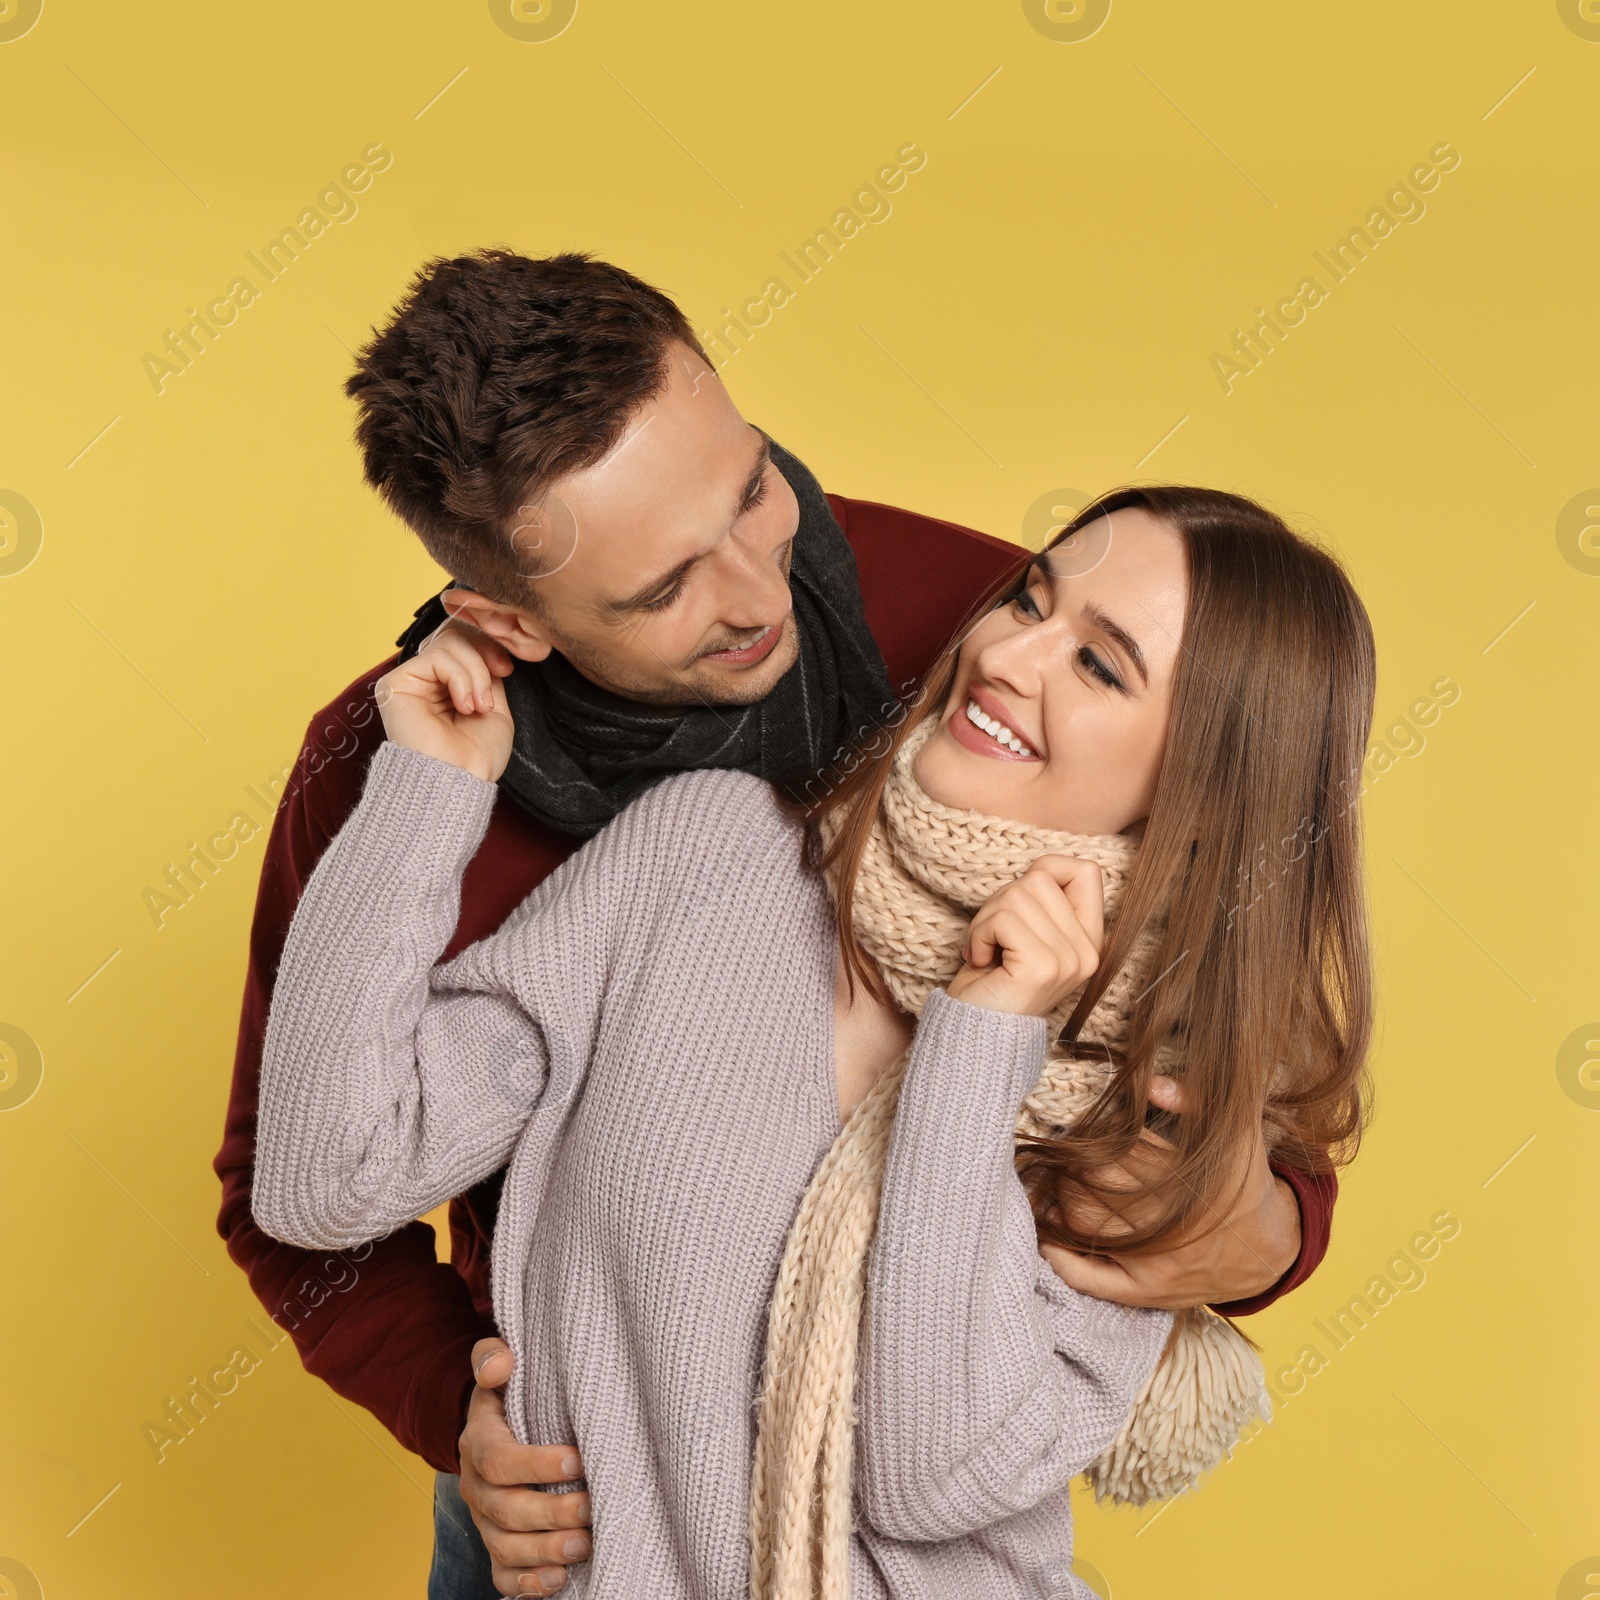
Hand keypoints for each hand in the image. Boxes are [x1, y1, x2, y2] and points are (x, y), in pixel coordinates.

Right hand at [376, 615, 515, 781]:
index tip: (507, 668)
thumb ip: (487, 674)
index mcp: (444, 686)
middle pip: (455, 636)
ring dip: (475, 673)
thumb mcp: (494, 707)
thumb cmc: (476, 757)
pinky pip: (437, 656)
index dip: (487, 647)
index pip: (462, 643)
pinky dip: (461, 678)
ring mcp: (409, 680)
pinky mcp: (395, 683)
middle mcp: (423, 680)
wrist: (460, 783)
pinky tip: (464, 706)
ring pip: (449, 643)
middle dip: (483, 656)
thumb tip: (487, 647)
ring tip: (478, 706)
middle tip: (495, 684)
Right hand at [458, 1339, 591, 1596]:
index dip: (535, 1464)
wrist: (494, 1431)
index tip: (577, 1461)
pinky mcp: (497, 1549)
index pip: (498, 1460)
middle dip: (550, 1513)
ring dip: (545, 1551)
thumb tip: (501, 1362)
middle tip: (591, 1508)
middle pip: (506, 1510)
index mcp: (478, 1442)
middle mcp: (476, 1487)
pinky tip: (560, 1580)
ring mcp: (485, 1522)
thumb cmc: (509, 1396)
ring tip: (584, 1544)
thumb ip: (493, 1357)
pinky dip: (530, 1584)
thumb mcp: (497, 1367)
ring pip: (506, 1547)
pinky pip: (504, 1576)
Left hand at [947, 855, 1103, 1017]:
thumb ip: (1042, 903)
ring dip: (985, 919)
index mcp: (1089, 941)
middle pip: (1040, 878)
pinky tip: (978, 959)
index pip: (1086, 871)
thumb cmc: (994, 980)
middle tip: (991, 937)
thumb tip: (1040, 869)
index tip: (1019, 904)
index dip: (1046, 870)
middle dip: (1000, 901)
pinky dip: (978, 934)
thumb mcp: (1026, 934)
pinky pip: (1003, 918)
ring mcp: (1068, 961)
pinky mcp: (1041, 967)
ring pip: (1016, 894)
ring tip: (984, 950)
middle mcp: (1087, 952)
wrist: (975, 1032)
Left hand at [1038, 1077, 1300, 1309]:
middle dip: (1074, 1163)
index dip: (1095, 1133)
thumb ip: (1197, 1101)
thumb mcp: (1237, 1135)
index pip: (1120, 1149)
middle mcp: (1172, 1225)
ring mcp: (1155, 1263)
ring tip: (1060, 1182)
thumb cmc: (1243, 1186)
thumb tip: (1151, 1085)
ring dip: (1063, 1199)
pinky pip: (1089, 1280)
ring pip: (1084, 1224)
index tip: (1084, 1125)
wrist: (1269, 1253)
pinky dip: (1060, 1257)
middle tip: (1068, 1152)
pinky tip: (1049, 1234)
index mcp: (1191, 1182)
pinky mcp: (1145, 1293)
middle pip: (1095, 1184)